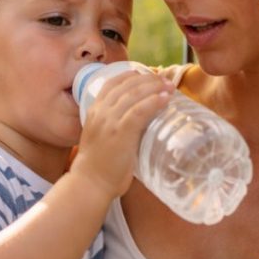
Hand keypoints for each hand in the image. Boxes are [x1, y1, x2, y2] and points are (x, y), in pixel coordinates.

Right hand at [73, 69, 171, 199]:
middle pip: (126, 85)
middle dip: (148, 79)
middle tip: (164, 80)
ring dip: (154, 87)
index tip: (145, 74)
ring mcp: (110, 122)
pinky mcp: (120, 133)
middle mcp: (101, 112)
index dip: (130, 75)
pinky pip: (139, 111)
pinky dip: (153, 102)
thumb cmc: (99, 166)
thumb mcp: (102, 138)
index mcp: (94, 111)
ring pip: (134, 94)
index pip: (112, 83)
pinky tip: (164, 98)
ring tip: (169, 87)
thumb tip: (139, 126)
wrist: (90, 184)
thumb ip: (115, 127)